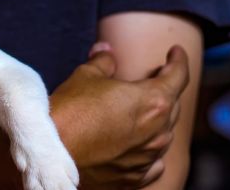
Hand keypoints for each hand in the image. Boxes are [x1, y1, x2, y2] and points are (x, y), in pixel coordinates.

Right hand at [50, 45, 188, 188]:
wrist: (51, 153)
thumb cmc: (70, 112)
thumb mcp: (86, 76)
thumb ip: (103, 62)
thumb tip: (106, 52)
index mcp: (153, 101)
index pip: (178, 75)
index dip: (178, 60)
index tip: (176, 53)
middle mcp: (158, 132)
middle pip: (172, 105)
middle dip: (164, 89)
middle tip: (153, 78)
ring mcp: (148, 158)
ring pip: (164, 135)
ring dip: (156, 120)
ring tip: (142, 111)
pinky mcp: (134, 178)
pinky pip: (153, 163)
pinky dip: (149, 150)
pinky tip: (141, 145)